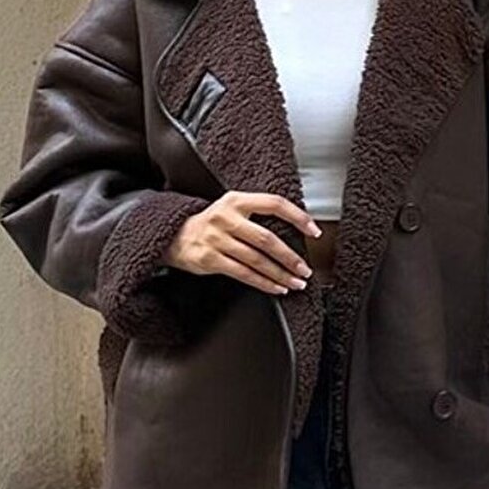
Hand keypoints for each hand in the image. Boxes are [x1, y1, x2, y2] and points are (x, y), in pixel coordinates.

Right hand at [163, 190, 320, 293]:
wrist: (174, 236)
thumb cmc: (211, 225)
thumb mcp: (231, 210)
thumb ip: (256, 216)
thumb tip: (293, 235)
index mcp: (236, 200)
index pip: (274, 204)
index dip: (297, 217)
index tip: (314, 231)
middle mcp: (226, 218)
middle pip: (266, 239)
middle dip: (290, 257)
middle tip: (305, 270)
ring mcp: (217, 239)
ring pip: (256, 260)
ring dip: (280, 274)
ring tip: (295, 283)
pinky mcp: (210, 259)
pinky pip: (244, 274)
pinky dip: (263, 283)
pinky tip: (276, 288)